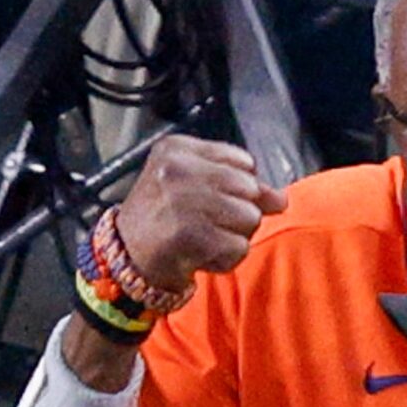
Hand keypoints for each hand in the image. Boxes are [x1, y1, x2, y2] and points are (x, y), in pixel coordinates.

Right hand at [109, 137, 286, 295]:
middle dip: (238, 214)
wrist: (126, 257)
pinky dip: (225, 259)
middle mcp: (177, 169)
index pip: (244, 163)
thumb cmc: (162, 216)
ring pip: (249, 219)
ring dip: (233, 237)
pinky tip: (201, 256)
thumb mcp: (191, 184)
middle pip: (250, 190)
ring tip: (204, 239)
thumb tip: (281, 200)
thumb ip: (240, 185)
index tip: (214, 201)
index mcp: (176, 148)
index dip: (240, 188)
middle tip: (208, 224)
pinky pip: (239, 248)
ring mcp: (182, 201)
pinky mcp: (189, 235)